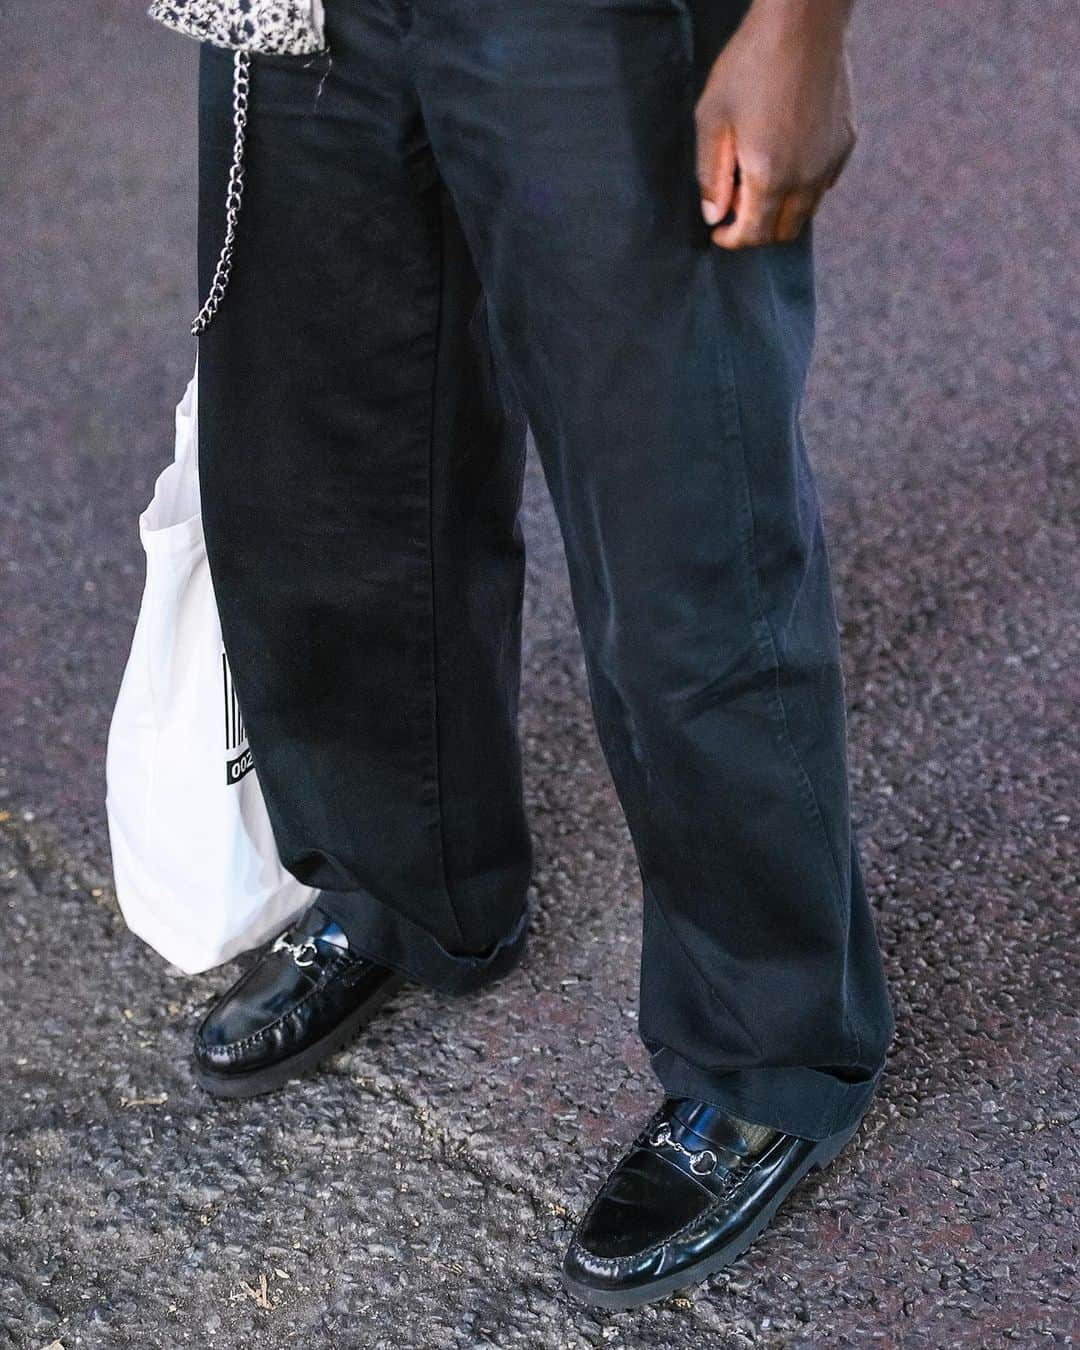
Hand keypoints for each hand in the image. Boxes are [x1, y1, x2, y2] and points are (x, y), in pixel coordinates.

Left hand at [695, 0, 857, 248]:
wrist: (803, 21)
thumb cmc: (751, 63)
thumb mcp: (712, 118)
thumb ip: (711, 175)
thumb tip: (713, 215)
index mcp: (770, 176)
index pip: (754, 234)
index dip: (732, 240)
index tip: (719, 232)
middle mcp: (806, 177)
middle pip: (783, 232)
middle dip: (757, 230)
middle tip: (736, 205)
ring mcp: (830, 161)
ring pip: (806, 211)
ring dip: (780, 210)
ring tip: (758, 179)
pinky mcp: (845, 142)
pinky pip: (824, 183)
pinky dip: (803, 187)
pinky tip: (785, 159)